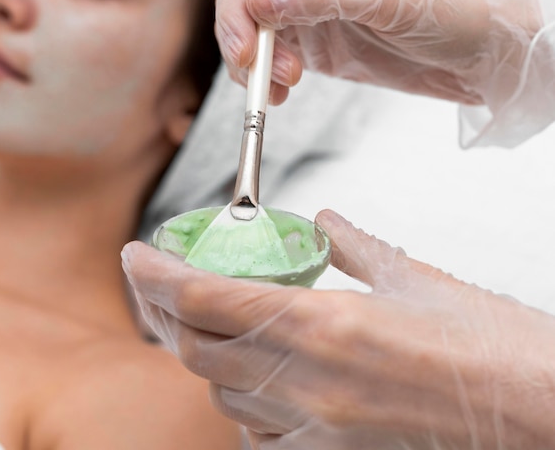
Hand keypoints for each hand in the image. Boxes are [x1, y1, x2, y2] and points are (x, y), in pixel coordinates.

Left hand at [122, 210, 554, 448]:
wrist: (540, 413)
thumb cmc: (489, 343)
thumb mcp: (413, 276)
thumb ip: (353, 246)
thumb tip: (323, 221)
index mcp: (325, 325)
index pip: (207, 300)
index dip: (158, 276)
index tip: (136, 254)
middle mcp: (310, 383)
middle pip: (198, 348)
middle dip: (165, 311)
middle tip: (160, 281)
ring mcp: (319, 427)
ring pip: (221, 391)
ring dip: (201, 352)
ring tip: (205, 320)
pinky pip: (259, 431)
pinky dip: (240, 397)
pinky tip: (252, 375)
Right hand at [215, 0, 540, 105]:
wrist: (470, 51)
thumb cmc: (439, 7)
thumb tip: (258, 1)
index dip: (238, 5)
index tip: (246, 45)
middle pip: (245, 5)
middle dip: (244, 41)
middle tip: (259, 74)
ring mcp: (307, 16)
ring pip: (255, 39)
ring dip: (256, 68)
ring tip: (279, 89)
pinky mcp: (314, 49)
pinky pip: (274, 64)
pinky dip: (268, 83)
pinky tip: (279, 96)